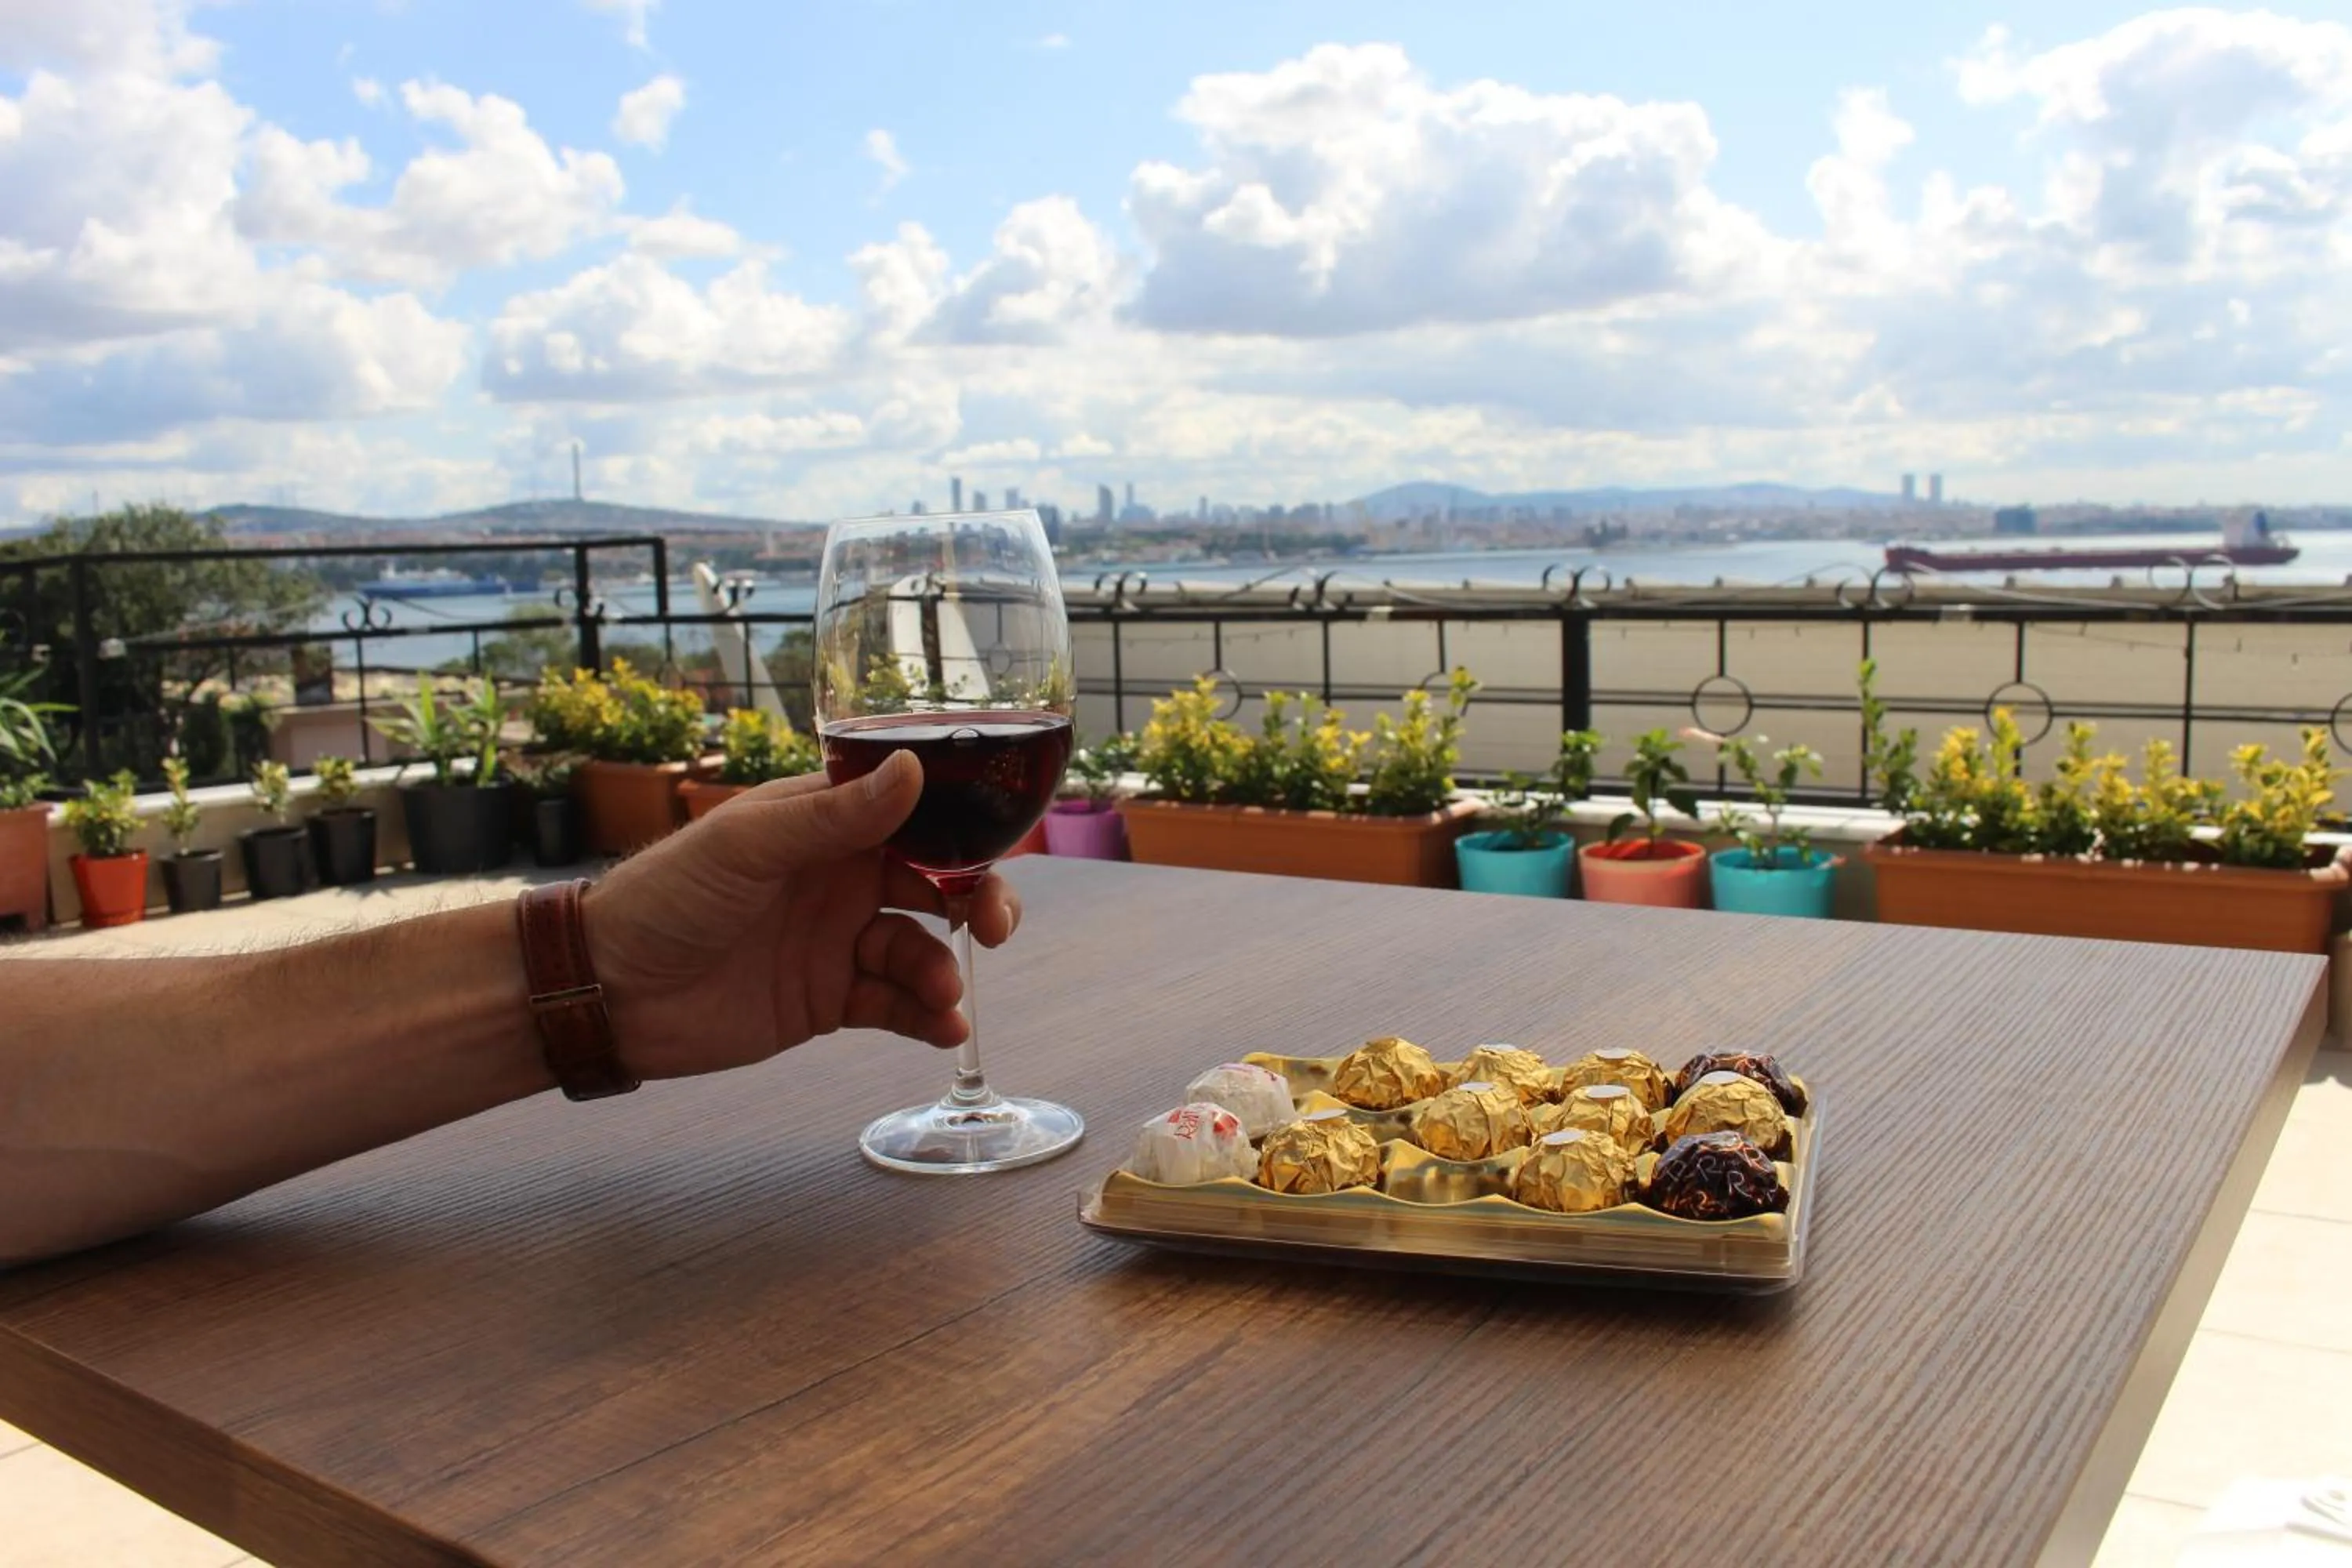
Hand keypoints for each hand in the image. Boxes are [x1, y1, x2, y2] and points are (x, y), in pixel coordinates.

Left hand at [580, 752, 1019, 1079]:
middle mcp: (842, 877)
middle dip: (978, 904)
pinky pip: (894, 1005)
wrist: (607, 990)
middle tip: (994, 929)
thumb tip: (916, 769)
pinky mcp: (828, 1001)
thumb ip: (835, 815)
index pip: (917, 817)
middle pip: (937, 884)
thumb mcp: (749, 845)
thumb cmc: (665, 895)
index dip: (964, 836)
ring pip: (920, 949)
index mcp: (826, 824)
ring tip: (942, 993)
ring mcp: (838, 941)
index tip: (992, 860)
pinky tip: (942, 1028)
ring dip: (943, 969)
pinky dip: (925, 1016)